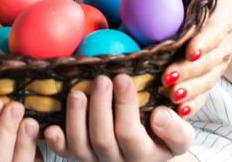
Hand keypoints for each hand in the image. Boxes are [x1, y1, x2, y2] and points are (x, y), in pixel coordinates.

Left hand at [42, 75, 194, 160]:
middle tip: (101, 80)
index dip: (124, 106)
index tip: (122, 78)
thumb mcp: (181, 134)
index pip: (130, 135)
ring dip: (75, 119)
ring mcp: (96, 159)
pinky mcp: (79, 154)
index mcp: (144, 154)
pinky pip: (65, 152)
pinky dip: (56, 141)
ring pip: (81, 147)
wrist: (150, 150)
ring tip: (77, 93)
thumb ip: (175, 128)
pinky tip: (51, 126)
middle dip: (100, 107)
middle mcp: (118, 161)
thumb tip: (159, 116)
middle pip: (103, 140)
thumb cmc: (164, 136)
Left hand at [160, 0, 231, 115]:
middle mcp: (225, 42)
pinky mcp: (211, 76)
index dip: (205, 41)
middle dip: (191, 71)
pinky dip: (194, 104)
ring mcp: (219, 62)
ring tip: (171, 96)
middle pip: (210, 60)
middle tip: (169, 78)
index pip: (216, 30)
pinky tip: (180, 111)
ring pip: (207, 79)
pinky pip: (205, 92)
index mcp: (227, 16)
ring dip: (190, 90)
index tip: (190, 51)